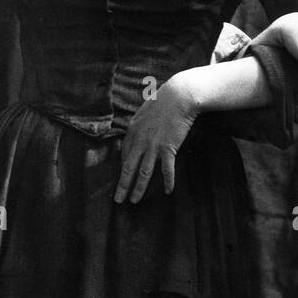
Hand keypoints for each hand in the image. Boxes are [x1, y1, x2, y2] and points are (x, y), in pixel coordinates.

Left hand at [116, 75, 197, 203]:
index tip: (123, 179)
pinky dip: (167, 182)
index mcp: (132, 132)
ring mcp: (153, 146)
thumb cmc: (163, 101)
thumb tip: (138, 133)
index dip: (123, 170)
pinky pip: (166, 170)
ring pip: (144, 173)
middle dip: (122, 186)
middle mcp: (139, 141)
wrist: (179, 96)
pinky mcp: (168, 148)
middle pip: (128, 169)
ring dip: (139, 189)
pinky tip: (167, 191)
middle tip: (118, 201)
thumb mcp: (144, 112)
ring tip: (135, 201)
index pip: (124, 156)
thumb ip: (139, 125)